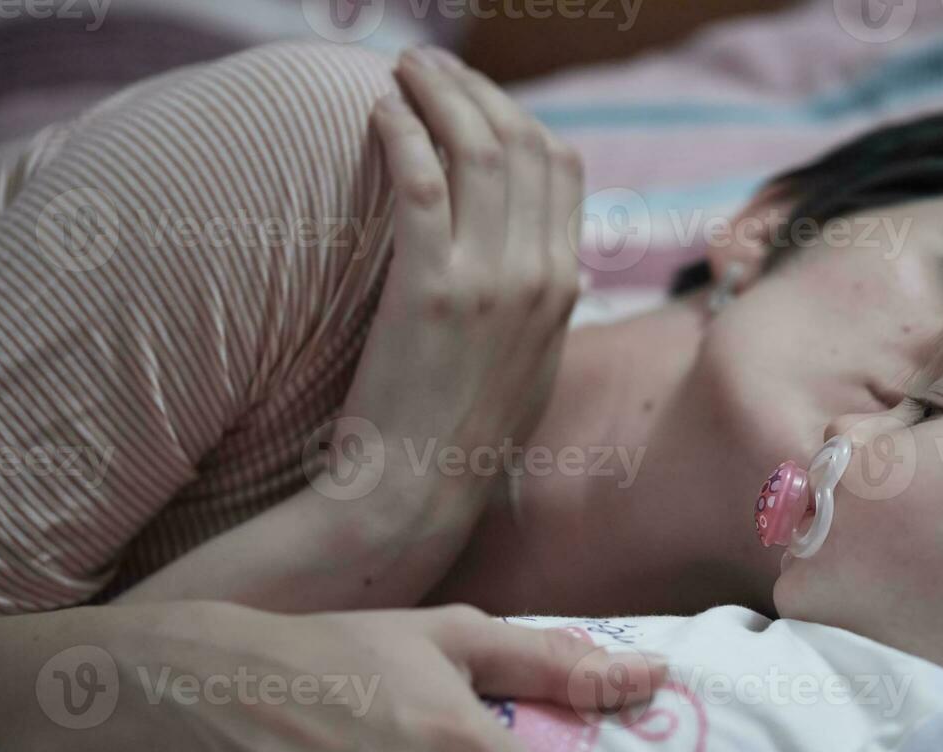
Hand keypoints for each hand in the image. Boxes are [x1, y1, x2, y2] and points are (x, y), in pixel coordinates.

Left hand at [336, 47, 583, 500]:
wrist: (419, 494)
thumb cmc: (459, 435)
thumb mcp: (525, 364)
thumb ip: (535, 303)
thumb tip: (531, 259)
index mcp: (563, 288)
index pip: (561, 167)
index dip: (516, 116)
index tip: (473, 100)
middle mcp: (538, 277)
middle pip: (523, 143)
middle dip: (475, 88)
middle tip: (428, 65)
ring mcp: (488, 283)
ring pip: (477, 150)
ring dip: (437, 94)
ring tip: (400, 70)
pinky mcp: (429, 291)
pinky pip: (421, 183)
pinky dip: (401, 134)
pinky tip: (378, 114)